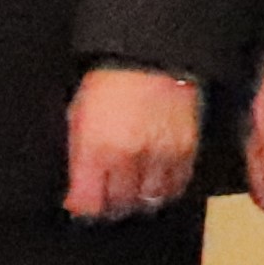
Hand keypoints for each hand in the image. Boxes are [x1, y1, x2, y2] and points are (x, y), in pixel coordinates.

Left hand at [66, 64, 202, 221]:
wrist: (150, 57)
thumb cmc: (109, 83)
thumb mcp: (78, 117)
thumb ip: (79, 156)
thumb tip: (78, 188)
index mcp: (95, 149)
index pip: (88, 202)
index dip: (84, 207)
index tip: (83, 204)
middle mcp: (127, 158)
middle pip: (120, 204)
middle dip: (112, 204)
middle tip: (109, 198)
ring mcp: (159, 155)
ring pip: (150, 198)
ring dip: (140, 198)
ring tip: (135, 191)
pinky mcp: (185, 149)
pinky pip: (177, 184)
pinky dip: (167, 188)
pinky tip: (158, 179)